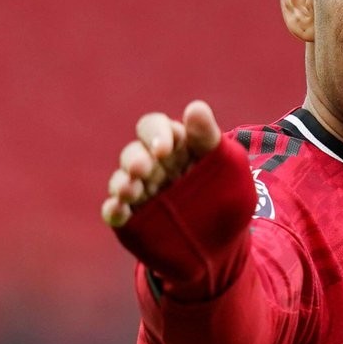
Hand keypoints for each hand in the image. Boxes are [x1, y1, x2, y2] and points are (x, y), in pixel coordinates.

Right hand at [102, 100, 221, 226]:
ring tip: (129, 192)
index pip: (154, 127)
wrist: (228, 235)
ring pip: (122, 181)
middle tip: (140, 169)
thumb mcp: (227, 162)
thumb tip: (195, 108)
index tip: (163, 149)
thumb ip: (208, 136)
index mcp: (173, 144)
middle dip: (135, 160)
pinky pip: (116, 212)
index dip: (155, 133)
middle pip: (134, 153)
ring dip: (122, 184)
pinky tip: (118, 212)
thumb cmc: (227, 190)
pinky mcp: (134, 217)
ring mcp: (141, 190)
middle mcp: (152, 164)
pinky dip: (113, 211)